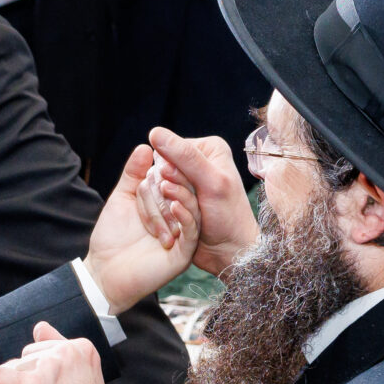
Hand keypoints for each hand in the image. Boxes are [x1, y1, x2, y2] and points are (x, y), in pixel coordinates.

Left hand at [85, 143, 199, 312]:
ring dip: (181, 197)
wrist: (104, 272)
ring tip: (168, 184)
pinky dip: (185, 218)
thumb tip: (145, 147)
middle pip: (184, 195)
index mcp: (166, 208)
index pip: (174, 182)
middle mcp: (178, 222)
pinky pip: (191, 233)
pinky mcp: (183, 255)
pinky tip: (174, 206)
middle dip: (175, 181)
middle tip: (167, 166)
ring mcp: (183, 239)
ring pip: (190, 212)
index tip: (162, 154)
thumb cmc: (111, 237)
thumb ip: (133, 175)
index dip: (168, 169)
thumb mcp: (123, 199)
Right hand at [148, 127, 258, 275]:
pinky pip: (156, 201)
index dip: (169, 173)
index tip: (184, 191)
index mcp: (208, 148)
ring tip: (186, 219)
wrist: (229, 251)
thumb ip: (185, 157)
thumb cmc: (227, 217)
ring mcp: (185, 181)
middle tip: (188, 208)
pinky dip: (163, 214)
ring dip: (165, 206)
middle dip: (168, 193)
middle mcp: (196, 161)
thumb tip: (154, 132)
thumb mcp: (211, 183)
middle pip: (159, 169)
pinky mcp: (177, 199)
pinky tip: (176, 226)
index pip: (167, 151)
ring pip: (154, 187)